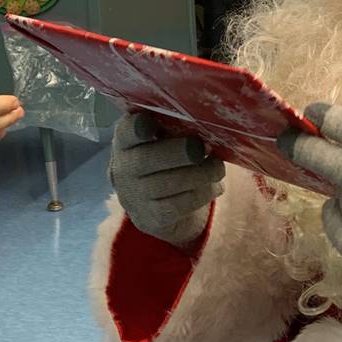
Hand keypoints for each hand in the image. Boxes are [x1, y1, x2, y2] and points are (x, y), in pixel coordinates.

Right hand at [109, 113, 223, 246]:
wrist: (155, 207)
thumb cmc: (164, 162)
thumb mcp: (161, 141)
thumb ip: (173, 128)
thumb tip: (204, 122)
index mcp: (126, 141)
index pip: (126, 131)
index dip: (137, 127)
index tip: (152, 124)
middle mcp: (123, 169)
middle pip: (145, 159)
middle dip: (179, 152)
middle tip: (204, 147)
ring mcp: (134, 196)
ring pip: (165, 184)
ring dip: (199, 174)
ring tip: (217, 168)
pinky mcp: (151, 218)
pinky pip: (178, 205)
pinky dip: (201, 194)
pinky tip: (214, 187)